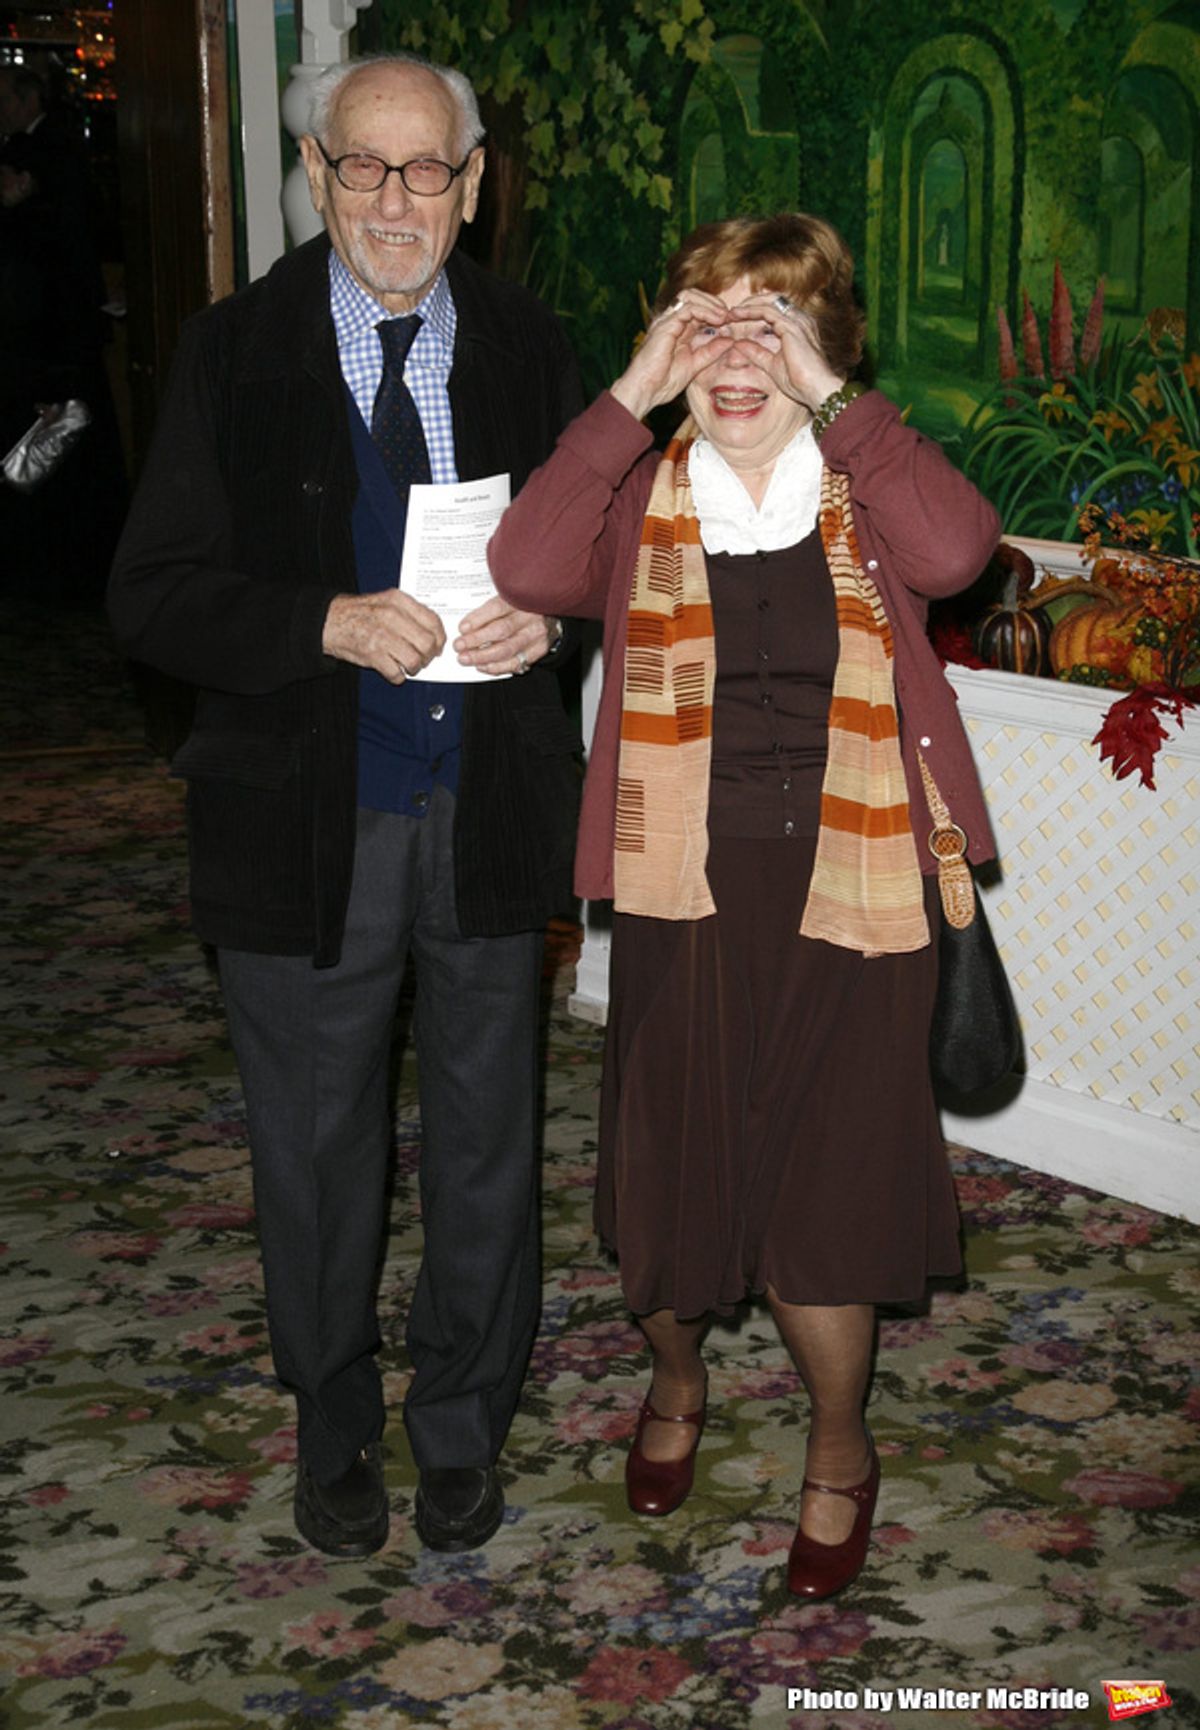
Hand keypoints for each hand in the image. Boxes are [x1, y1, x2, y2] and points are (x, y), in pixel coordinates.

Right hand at [322, 589, 444, 682]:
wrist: (330, 621)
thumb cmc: (359, 613)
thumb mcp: (386, 601)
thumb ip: (410, 612)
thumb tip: (433, 631)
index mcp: (398, 601)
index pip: (433, 621)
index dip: (439, 638)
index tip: (437, 646)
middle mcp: (391, 616)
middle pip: (427, 643)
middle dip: (429, 656)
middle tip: (423, 659)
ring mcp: (381, 636)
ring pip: (415, 660)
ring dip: (414, 668)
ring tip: (407, 665)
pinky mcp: (372, 654)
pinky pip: (396, 673)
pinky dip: (397, 676)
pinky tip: (393, 670)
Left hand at [454, 596, 556, 676]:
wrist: (553, 616)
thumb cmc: (525, 606)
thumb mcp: (511, 598)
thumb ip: (491, 608)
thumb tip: (466, 625)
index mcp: (521, 598)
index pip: (497, 608)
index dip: (478, 619)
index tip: (462, 628)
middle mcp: (530, 617)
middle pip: (501, 630)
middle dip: (476, 641)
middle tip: (459, 646)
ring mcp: (535, 635)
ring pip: (507, 650)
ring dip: (483, 657)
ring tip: (466, 659)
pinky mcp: (538, 650)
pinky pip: (516, 663)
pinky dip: (497, 667)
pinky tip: (483, 666)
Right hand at [610, 288, 737, 420]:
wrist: (644, 392)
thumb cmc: (662, 383)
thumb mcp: (695, 366)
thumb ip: (710, 352)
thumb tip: (730, 340)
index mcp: (677, 330)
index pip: (697, 310)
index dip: (716, 312)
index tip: (732, 322)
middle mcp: (670, 322)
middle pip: (693, 297)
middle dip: (714, 302)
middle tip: (730, 315)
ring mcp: (666, 322)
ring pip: (690, 296)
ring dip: (711, 303)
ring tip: (725, 315)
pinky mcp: (665, 325)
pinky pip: (688, 308)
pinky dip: (706, 311)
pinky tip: (717, 320)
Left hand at [723, 291, 844, 413]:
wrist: (816, 389)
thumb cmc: (800, 381)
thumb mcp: (772, 365)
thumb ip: (757, 353)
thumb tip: (739, 345)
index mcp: (798, 326)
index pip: (774, 309)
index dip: (754, 310)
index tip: (735, 318)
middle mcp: (800, 318)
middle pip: (772, 299)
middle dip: (750, 302)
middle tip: (731, 311)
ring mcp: (797, 320)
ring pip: (768, 301)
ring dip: (747, 305)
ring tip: (731, 313)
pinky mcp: (791, 326)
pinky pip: (766, 311)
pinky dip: (750, 311)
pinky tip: (737, 316)